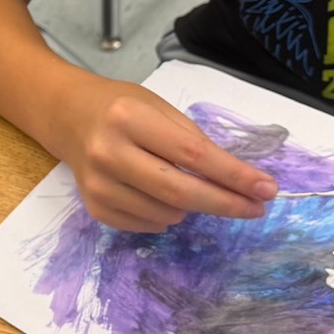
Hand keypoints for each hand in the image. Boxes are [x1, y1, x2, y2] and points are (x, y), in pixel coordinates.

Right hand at [46, 76, 278, 230]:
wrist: (67, 116)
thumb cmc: (120, 108)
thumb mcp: (158, 108)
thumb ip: (193, 141)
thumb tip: (236, 181)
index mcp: (129, 118)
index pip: (193, 154)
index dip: (233, 175)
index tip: (266, 188)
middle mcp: (109, 152)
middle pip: (180, 191)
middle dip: (225, 203)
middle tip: (255, 208)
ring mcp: (98, 184)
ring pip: (167, 214)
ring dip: (191, 206)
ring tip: (185, 184)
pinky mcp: (94, 207)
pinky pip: (148, 225)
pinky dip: (166, 217)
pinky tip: (159, 196)